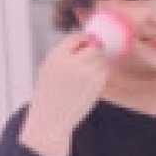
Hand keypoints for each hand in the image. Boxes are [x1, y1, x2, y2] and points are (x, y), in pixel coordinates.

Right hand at [20, 33, 108, 155]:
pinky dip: (101, 74)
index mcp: (56, 57)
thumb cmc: (50, 93)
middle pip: (94, 47)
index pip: (76, 37)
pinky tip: (90, 82)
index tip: (86, 44)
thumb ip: (65, 53)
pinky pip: (105, 71)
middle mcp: (72, 63)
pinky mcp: (97, 84)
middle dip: (93, 52)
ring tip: (85, 75)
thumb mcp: (49, 68)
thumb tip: (88, 39)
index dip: (83, 40)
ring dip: (97, 63)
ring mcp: (86, 73)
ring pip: (101, 59)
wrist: (51, 118)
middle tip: (88, 60)